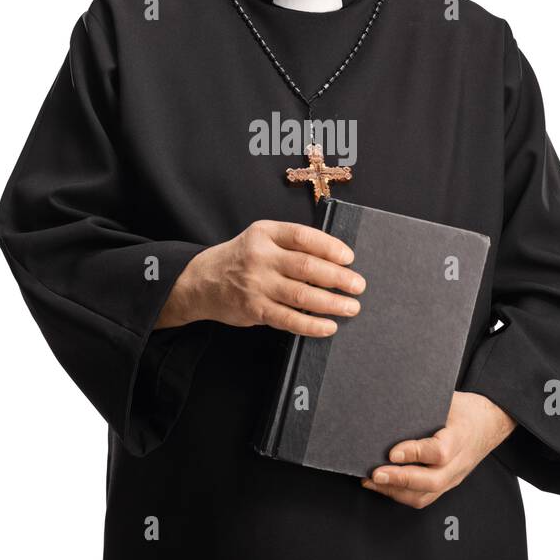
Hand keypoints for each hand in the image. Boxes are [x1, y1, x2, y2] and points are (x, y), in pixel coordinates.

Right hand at [156, 220, 364, 336]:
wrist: (201, 281)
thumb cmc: (241, 259)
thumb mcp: (261, 239)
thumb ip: (290, 244)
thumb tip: (335, 261)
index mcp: (265, 232)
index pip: (303, 236)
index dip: (330, 247)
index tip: (349, 258)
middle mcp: (260, 256)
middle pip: (307, 266)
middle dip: (338, 278)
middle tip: (358, 285)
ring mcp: (256, 284)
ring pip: (301, 295)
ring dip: (331, 303)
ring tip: (351, 307)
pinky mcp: (254, 309)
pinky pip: (288, 319)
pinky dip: (311, 325)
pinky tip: (328, 327)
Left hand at [361, 391, 516, 508]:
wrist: (490, 423)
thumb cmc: (465, 409)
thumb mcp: (448, 400)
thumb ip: (423, 406)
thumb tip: (389, 405)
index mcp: (460, 437)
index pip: (439, 451)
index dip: (415, 453)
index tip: (392, 451)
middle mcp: (458, 462)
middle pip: (432, 481)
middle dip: (399, 480)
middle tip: (375, 473)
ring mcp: (454, 477)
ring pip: (426, 495)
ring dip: (396, 491)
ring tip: (372, 481)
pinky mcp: (447, 484)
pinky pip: (424, 497)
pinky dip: (401, 494)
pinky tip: (384, 486)